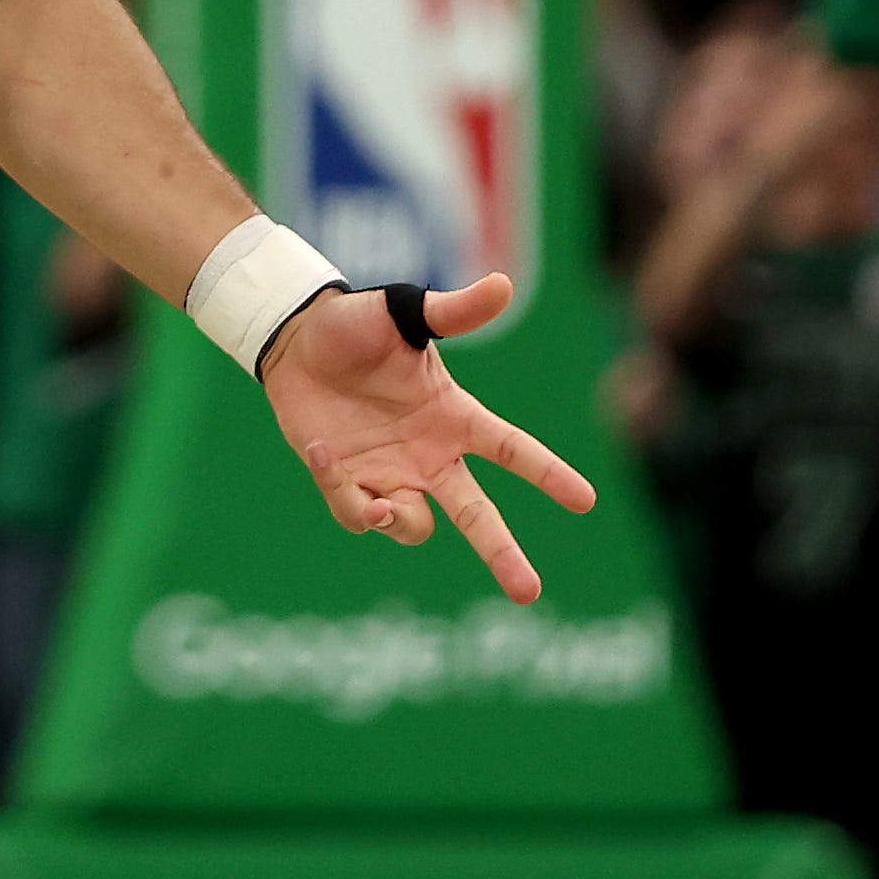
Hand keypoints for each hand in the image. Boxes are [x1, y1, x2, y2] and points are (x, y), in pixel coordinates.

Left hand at [259, 275, 595, 604]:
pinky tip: (323, 451)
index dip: (547, 474)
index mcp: (454, 417)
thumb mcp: (402, 313)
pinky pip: (357, 513)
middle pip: (477, 515)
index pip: (512, 449)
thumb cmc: (355, 324)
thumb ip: (453, 310)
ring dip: (397, 519)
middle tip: (529, 593)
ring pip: (414, 527)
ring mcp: (391, 475)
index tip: (585, 500)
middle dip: (502, 553)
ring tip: (378, 504)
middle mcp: (430, 456)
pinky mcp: (350, 485)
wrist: (293, 340)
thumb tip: (504, 284)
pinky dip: (343, 493)